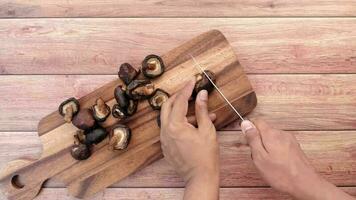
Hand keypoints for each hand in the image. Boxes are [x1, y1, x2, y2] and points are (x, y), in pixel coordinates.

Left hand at [160, 79, 219, 199]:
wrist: (200, 177)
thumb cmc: (206, 155)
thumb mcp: (207, 130)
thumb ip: (202, 110)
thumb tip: (201, 94)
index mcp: (175, 125)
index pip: (180, 101)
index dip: (187, 89)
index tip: (192, 80)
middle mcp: (165, 131)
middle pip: (167, 106)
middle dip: (178, 97)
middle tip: (190, 91)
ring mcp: (164, 139)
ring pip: (168, 117)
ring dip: (181, 111)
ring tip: (201, 114)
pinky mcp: (166, 146)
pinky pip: (169, 129)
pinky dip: (179, 123)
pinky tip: (194, 125)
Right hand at [241, 118, 354, 199]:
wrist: (305, 184)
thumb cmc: (281, 174)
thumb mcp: (259, 157)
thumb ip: (252, 138)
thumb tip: (246, 123)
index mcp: (271, 134)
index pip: (257, 121)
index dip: (249, 129)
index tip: (247, 140)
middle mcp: (282, 134)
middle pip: (265, 130)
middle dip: (258, 140)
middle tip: (257, 156)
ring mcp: (290, 140)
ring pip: (272, 138)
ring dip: (266, 146)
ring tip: (267, 162)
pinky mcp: (295, 147)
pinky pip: (280, 144)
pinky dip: (275, 150)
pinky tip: (276, 163)